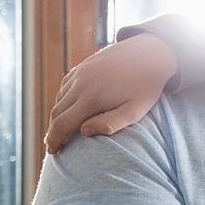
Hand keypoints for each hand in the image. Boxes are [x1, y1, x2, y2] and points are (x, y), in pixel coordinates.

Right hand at [44, 34, 178, 152]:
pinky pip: (65, 85)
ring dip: (58, 115)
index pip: (61, 124)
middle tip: (56, 144)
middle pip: (56, 113)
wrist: (151, 52)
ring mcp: (80, 73)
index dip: (54, 140)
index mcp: (91, 99)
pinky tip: (70, 106)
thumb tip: (84, 131)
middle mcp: (80, 85)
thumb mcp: (135, 110)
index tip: (54, 151)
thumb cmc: (146, 86)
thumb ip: (111, 123)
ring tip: (64, 128)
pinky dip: (63, 98)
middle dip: (53, 130)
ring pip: (59, 99)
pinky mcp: (84, 65)